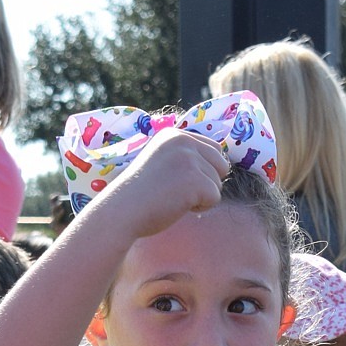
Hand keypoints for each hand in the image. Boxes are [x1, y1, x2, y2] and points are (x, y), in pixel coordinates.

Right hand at [110, 127, 229, 237]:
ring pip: (218, 183)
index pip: (213, 149)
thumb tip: (222, 162)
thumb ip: (186, 158)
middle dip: (206, 184)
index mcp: (175, 134)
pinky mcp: (194, 179)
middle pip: (221, 165)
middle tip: (178, 193)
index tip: (178, 182)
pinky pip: (215, 197)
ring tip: (174, 199)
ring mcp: (189, 158)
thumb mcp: (163, 163)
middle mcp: (183, 141)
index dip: (204, 172)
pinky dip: (201, 208)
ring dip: (201, 197)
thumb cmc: (141, 196)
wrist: (122, 211)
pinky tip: (178, 206)